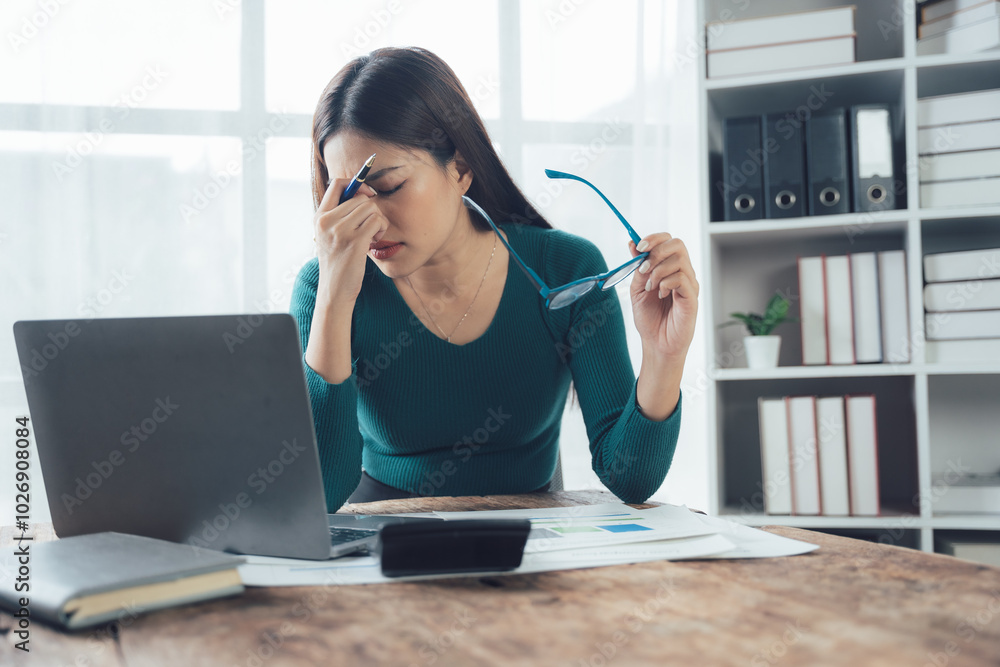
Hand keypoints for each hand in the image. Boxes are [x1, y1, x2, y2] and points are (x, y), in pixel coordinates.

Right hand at [313, 177, 387, 307]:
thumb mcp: (329, 236)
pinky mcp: (355, 241)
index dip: (356, 184)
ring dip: (378, 220)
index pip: (337, 184)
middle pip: (360, 198)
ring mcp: (340, 231)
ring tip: (371, 235)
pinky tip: (373, 241)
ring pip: (371, 208)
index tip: (366, 195)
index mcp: (319, 217)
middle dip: (372, 210)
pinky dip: (381, 229)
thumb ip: (339, 216)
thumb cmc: (337, 263)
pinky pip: (377, 220)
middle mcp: (327, 221)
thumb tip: (362, 193)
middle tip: (370, 227)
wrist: (334, 290)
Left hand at [627, 233, 698, 361]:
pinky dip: (666, 283)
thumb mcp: (637, 288)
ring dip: (658, 271)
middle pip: (677, 244)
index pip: (668, 240)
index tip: (639, 247)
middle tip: (644, 269)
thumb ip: (638, 267)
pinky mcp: (692, 297)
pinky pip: (681, 279)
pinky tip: (660, 295)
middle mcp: (682, 272)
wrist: (656, 343)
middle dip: (656, 252)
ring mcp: (689, 284)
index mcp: (669, 268)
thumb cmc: (649, 318)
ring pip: (679, 260)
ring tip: (651, 287)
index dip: (654, 238)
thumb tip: (632, 243)